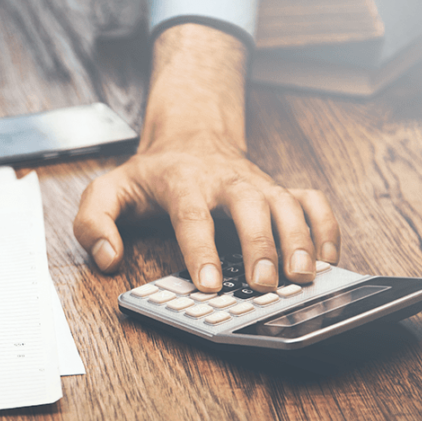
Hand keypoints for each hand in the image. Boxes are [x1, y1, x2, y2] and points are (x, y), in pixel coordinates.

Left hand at [72, 24, 339, 292]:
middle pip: (250, 208)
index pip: (192, 216)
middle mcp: (225, 181)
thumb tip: (107, 259)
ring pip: (288, 205)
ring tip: (304, 277)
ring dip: (300, 240)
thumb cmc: (149, 175)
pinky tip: (328, 260)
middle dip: (260, 246)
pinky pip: (313, 203)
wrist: (188, 135)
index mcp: (182, 181)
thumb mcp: (106, 192)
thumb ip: (93, 224)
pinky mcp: (279, 188)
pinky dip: (326, 228)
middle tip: (264, 285)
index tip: (208, 285)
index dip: (202, 250)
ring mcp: (257, 184)